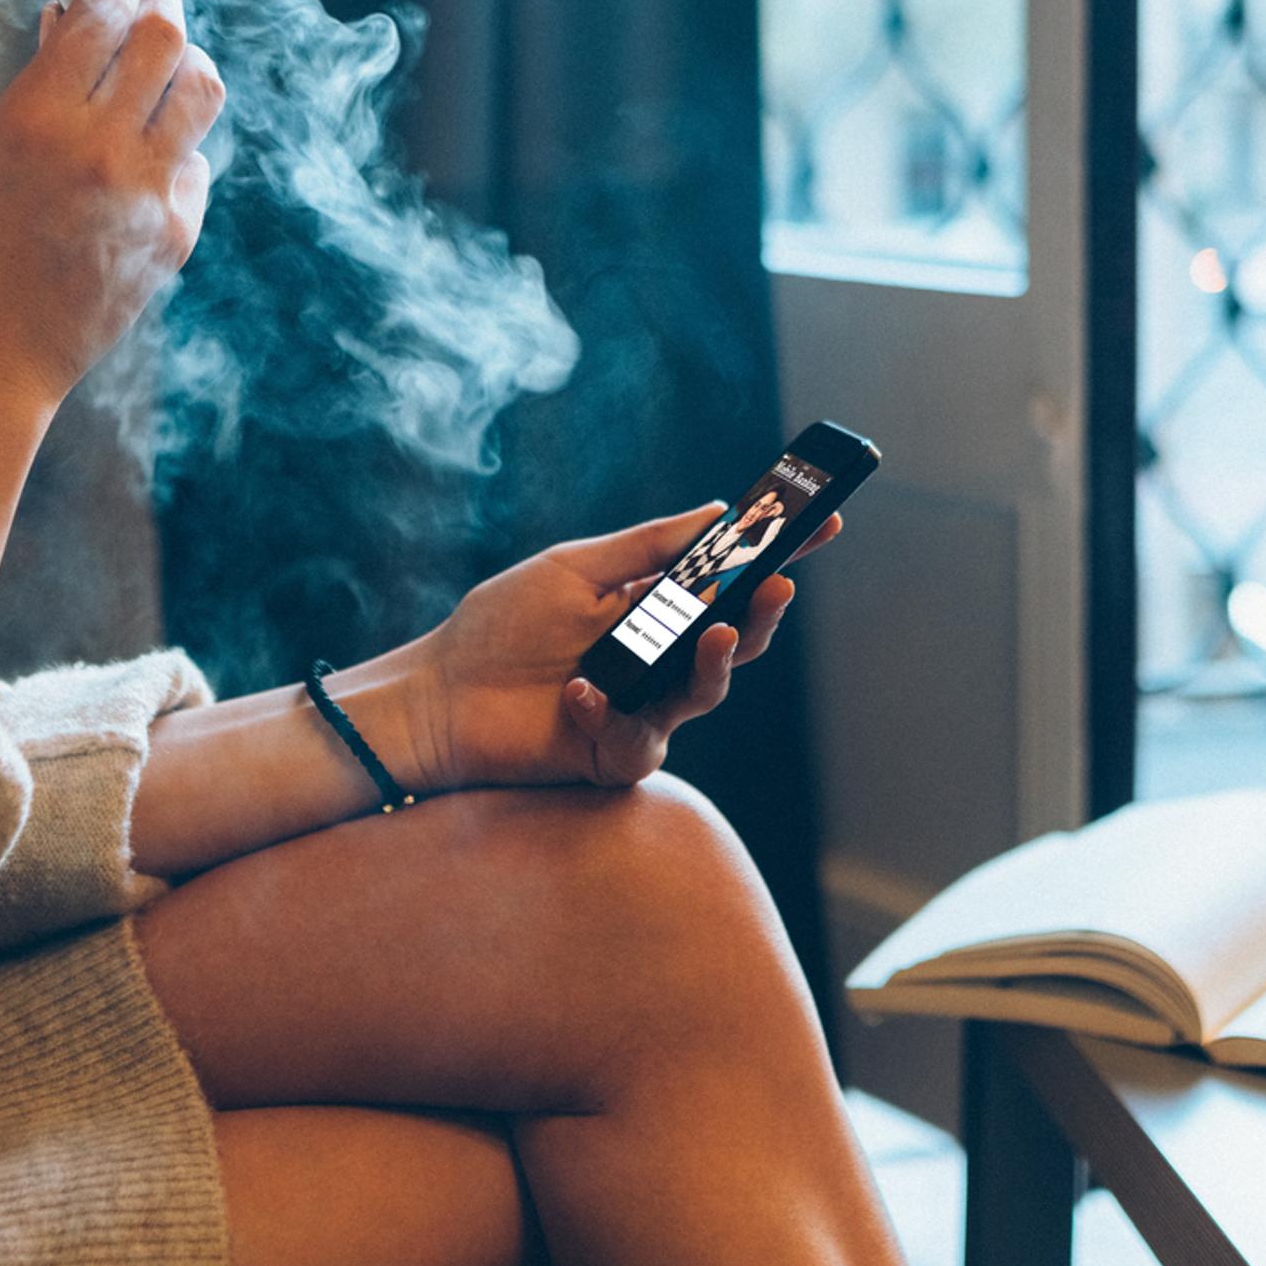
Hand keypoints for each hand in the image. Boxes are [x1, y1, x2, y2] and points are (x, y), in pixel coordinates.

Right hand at [0, 0, 225, 413]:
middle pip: (165, 38)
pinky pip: (194, 162)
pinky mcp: (173, 235)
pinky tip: (144, 152)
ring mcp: (145, 195)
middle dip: (161, 2)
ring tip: (164, 62)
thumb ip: (29, 86)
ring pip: (202, 92)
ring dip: (186, 62)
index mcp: (37, 120)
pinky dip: (176, 143)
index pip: (101, 12)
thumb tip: (72, 23)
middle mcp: (101, 151)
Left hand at [390, 503, 842, 793]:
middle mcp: (660, 660)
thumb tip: (721, 512)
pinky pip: (639, 739)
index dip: (780, 555)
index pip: (732, 583)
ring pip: (706, 693)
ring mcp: (644, 710)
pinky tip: (577, 694)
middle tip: (777, 586)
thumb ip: (648, 546)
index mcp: (655, 610)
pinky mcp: (616, 754)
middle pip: (737, 643)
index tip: (825, 522)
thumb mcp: (574, 569)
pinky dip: (608, 712)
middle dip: (764, 614)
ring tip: (712, 634)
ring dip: (716, 662)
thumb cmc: (501, 626)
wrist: (440, 694)